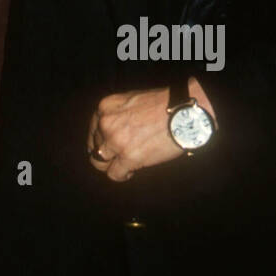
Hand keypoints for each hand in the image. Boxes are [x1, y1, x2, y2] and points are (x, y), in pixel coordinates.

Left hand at [86, 78, 214, 181]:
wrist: (182, 112)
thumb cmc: (163, 104)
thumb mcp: (132, 100)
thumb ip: (119, 114)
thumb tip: (116, 129)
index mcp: (106, 107)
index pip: (93, 130)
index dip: (99, 141)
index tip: (106, 147)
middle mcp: (106, 123)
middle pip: (95, 146)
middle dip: (107, 153)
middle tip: (119, 156)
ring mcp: (116, 141)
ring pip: (99, 162)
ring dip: (110, 165)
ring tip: (123, 166)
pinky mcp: (129, 157)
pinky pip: (114, 174)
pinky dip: (121, 176)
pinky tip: (130, 172)